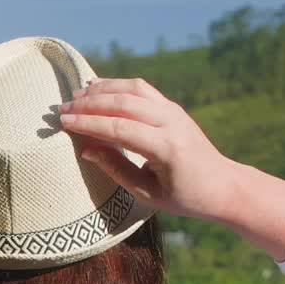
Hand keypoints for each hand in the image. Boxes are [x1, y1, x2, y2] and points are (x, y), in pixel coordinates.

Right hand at [58, 78, 238, 221]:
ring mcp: (174, 111)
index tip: (63, 122)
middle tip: (62, 109)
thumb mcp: (147, 194)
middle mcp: (172, 123)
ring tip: (75, 96)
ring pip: (132, 90)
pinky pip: (141, 89)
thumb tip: (86, 149)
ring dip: (101, 90)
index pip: (120, 128)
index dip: (89, 123)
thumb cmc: (183, 197)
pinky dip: (117, 86)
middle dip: (89, 105)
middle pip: (124, 104)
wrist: (223, 185)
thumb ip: (116, 170)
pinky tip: (97, 88)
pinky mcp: (172, 107)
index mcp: (167, 148)